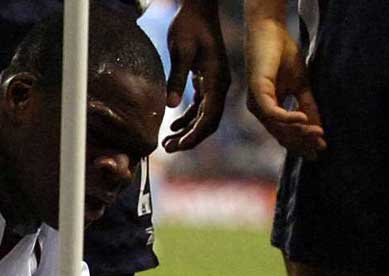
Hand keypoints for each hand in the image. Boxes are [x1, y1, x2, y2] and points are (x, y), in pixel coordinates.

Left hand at [161, 0, 230, 152]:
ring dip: (187, 130)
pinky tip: (174, 125)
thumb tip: (172, 105)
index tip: (179, 145)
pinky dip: (188, 117)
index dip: (195, 134)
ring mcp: (215, 83)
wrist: (198, 9)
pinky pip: (201, 106)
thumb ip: (177, 78)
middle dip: (190, 138)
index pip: (210, 116)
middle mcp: (220, 84)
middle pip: (209, 121)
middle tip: (169, 148)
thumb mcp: (181, 50)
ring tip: (168, 142)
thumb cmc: (190, 26)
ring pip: (204, 116)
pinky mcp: (207, 79)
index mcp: (217, 79)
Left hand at [244, 15, 325, 158]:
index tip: (321, 150)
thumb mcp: (301, 86)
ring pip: (278, 127)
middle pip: (282, 135)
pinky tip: (304, 120)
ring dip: (299, 132)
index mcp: (269, 110)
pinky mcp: (257, 92)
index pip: (286, 133)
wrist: (271, 33)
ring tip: (318, 133)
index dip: (303, 143)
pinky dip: (288, 118)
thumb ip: (308, 106)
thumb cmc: (284, 56)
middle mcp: (260, 111)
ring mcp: (257, 103)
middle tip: (321, 147)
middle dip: (303, 142)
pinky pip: (273, 112)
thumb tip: (319, 127)